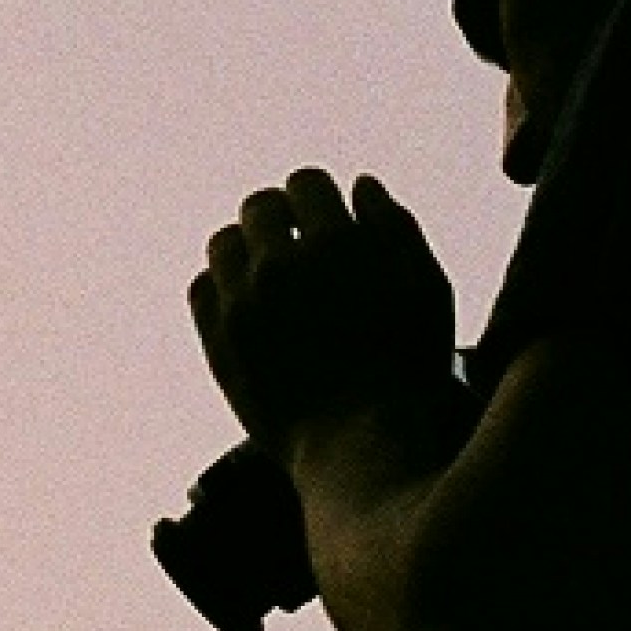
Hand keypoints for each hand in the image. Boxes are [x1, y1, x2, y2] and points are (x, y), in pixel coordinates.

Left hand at [190, 168, 453, 446]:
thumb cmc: (410, 367)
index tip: (326, 219)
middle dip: (282, 217)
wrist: (363, 447)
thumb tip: (359, 185)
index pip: (305, 183)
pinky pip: (202, 287)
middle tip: (299, 244)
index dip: (319, 199)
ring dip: (247, 250)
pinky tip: (250, 304)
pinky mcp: (218, 341)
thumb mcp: (427, 289)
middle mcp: (281, 266)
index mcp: (336, 243)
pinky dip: (223, 287)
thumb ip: (395, 227)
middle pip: (259, 206)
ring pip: (224, 242)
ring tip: (272, 274)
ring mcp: (242, 304)